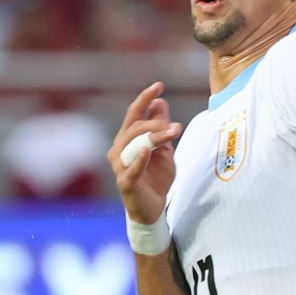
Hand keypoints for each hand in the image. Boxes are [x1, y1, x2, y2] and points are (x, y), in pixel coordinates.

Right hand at [110, 82, 182, 225]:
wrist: (152, 209)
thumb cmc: (155, 177)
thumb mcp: (163, 149)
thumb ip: (161, 127)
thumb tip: (160, 102)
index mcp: (127, 139)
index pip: (134, 113)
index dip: (145, 98)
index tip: (159, 85)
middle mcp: (119, 149)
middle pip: (135, 128)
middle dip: (155, 122)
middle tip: (175, 126)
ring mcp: (120, 166)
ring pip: (135, 145)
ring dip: (154, 136)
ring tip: (172, 132)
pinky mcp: (126, 183)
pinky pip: (132, 169)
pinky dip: (140, 160)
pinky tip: (148, 150)